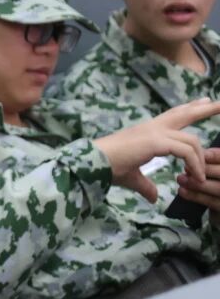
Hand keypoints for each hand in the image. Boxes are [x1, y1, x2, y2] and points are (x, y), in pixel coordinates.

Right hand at [94, 99, 219, 200]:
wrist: (92, 163)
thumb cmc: (107, 168)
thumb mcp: (132, 177)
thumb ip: (146, 185)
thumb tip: (153, 197)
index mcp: (147, 131)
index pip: (173, 116)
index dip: (189, 109)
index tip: (205, 102)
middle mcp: (152, 127)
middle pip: (184, 113)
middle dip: (205, 109)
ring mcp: (154, 133)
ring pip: (191, 139)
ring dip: (201, 157)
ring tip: (203, 174)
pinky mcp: (155, 142)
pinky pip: (185, 151)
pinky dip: (193, 164)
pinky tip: (194, 176)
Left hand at [176, 147, 219, 210]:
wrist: (219, 210)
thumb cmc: (216, 185)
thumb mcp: (216, 174)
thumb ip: (213, 164)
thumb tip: (200, 154)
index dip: (216, 156)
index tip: (201, 154)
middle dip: (205, 169)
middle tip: (186, 167)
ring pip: (218, 188)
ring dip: (197, 183)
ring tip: (181, 179)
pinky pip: (212, 202)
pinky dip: (196, 196)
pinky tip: (182, 191)